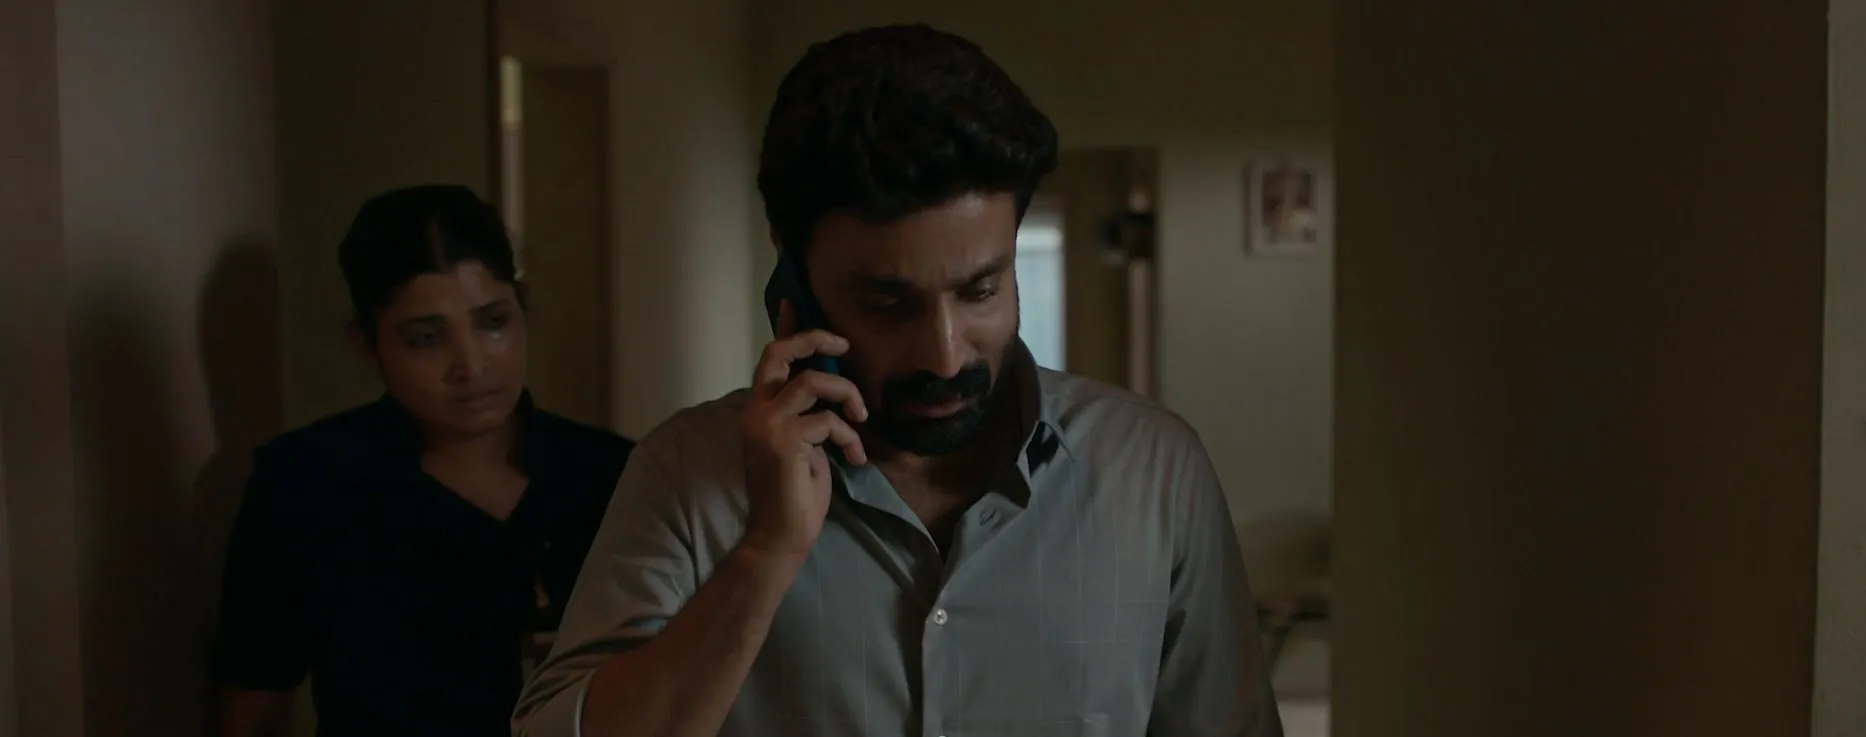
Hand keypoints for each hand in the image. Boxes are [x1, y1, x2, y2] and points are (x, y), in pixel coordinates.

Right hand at [739, 301, 868, 558]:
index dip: (786, 329)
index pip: (771, 359)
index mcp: (759, 410)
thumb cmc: (796, 493)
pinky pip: (827, 420)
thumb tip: (831, 391)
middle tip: (843, 345)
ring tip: (861, 418)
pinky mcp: (782, 441)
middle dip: (814, 340)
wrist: (781, 535)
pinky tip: (854, 457)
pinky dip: (847, 436)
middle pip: (780, 353)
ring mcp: (765, 424)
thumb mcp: (805, 444)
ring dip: (846, 396)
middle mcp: (756, 411)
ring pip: (812, 383)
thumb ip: (810, 415)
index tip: (794, 302)